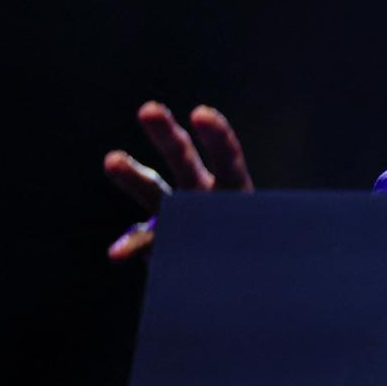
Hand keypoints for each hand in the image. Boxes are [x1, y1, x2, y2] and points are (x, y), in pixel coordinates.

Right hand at [103, 101, 252, 260]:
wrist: (240, 275)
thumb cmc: (257, 248)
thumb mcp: (266, 237)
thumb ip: (260, 234)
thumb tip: (274, 249)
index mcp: (234, 188)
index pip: (227, 157)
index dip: (217, 136)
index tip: (201, 114)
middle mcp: (201, 192)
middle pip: (182, 159)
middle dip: (166, 134)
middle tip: (149, 110)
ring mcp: (176, 213)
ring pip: (153, 189)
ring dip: (132, 175)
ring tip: (112, 160)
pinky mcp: (160, 240)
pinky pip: (143, 241)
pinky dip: (131, 247)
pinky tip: (118, 254)